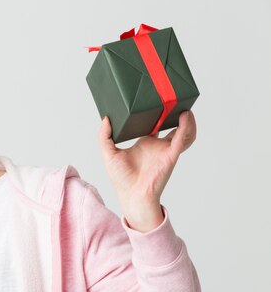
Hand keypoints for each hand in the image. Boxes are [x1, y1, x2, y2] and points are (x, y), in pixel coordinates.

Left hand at [98, 110, 196, 230]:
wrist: (132, 195)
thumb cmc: (122, 178)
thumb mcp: (108, 153)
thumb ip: (104, 136)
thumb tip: (105, 118)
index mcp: (145, 142)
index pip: (155, 123)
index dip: (156, 112)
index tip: (153, 98)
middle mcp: (158, 144)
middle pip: (172, 124)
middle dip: (175, 111)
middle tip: (173, 96)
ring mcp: (166, 149)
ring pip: (183, 131)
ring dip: (187, 119)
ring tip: (184, 103)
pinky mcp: (171, 155)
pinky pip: (182, 139)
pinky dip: (186, 127)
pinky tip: (185, 116)